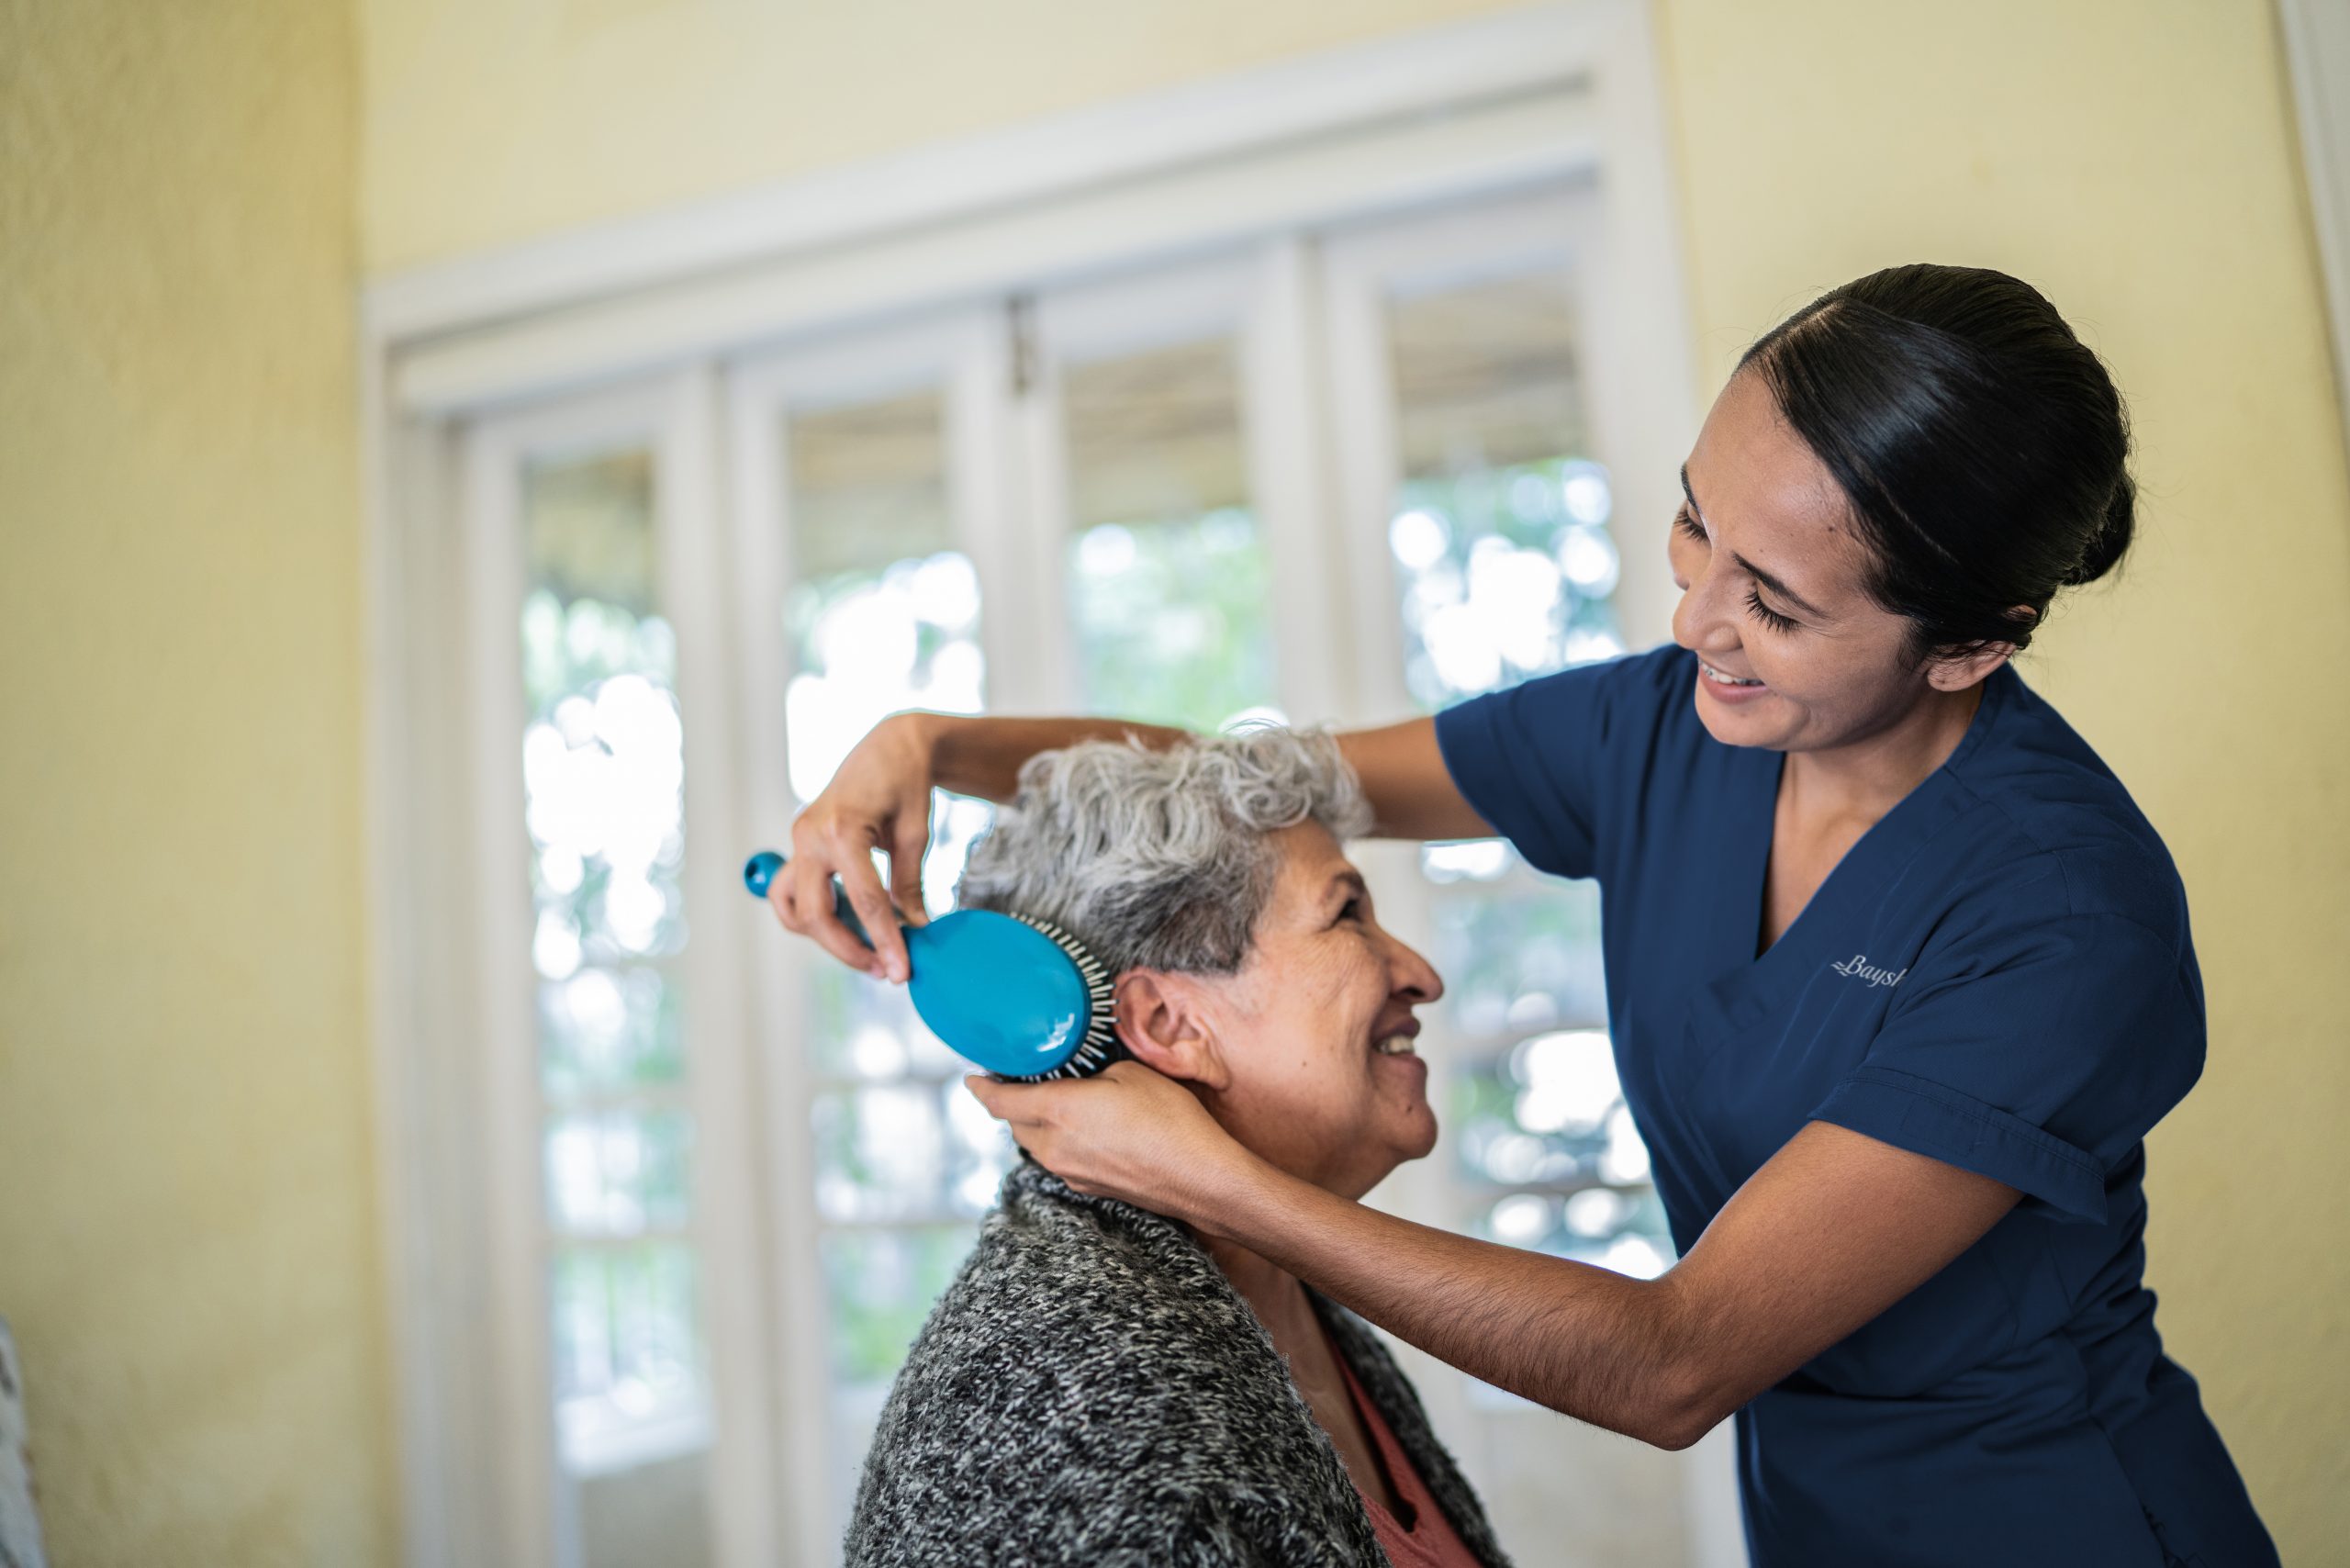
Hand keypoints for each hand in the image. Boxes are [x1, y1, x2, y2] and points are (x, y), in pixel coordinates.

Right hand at [770, 712, 935, 981]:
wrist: (890, 746)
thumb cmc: (907, 782)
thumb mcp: (915, 833)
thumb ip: (908, 884)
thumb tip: (914, 929)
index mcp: (842, 830)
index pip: (865, 902)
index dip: (885, 941)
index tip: (903, 971)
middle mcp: (811, 836)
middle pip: (818, 915)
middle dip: (850, 950)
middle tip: (886, 970)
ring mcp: (799, 840)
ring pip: (793, 909)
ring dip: (824, 937)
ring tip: (866, 949)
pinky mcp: (799, 845)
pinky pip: (792, 892)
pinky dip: (812, 914)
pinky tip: (847, 922)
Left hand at [964, 1060, 1260, 1224]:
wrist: (1200, 1177)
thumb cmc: (1169, 1119)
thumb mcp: (1129, 1073)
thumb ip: (1093, 1070)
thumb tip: (1082, 1072)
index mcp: (1058, 1111)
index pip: (1000, 1101)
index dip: (981, 1087)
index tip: (973, 1077)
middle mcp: (1054, 1146)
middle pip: (1013, 1124)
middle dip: (1011, 1102)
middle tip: (1024, 1079)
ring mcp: (1069, 1171)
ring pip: (1035, 1143)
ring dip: (1035, 1123)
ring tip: (1056, 1101)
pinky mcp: (1087, 1186)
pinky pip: (1058, 1158)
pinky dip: (1058, 1140)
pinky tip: (1085, 1128)